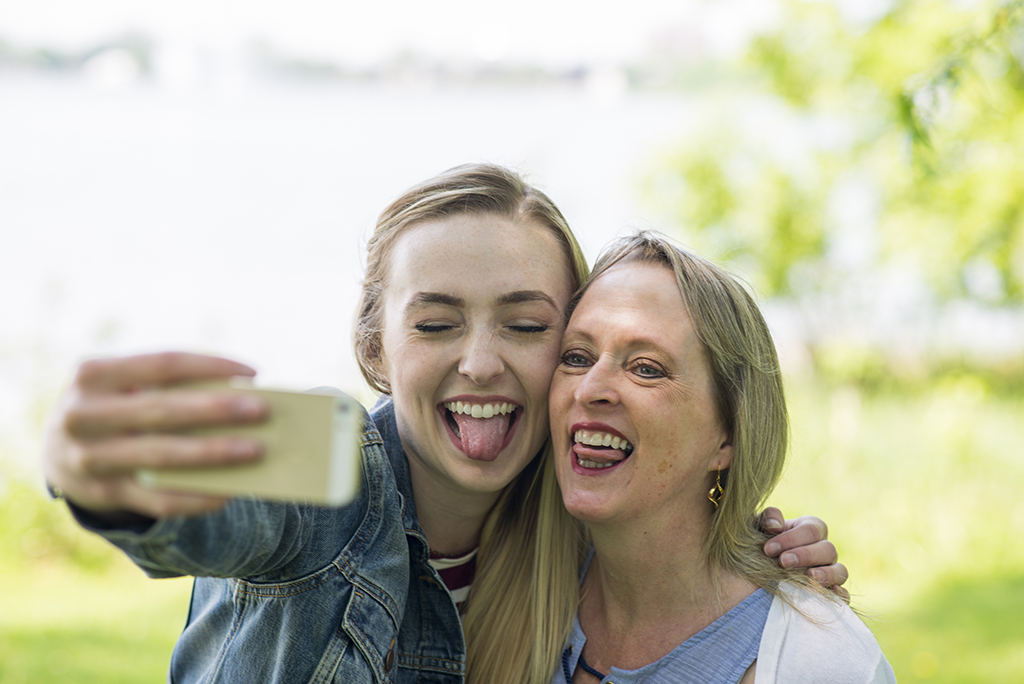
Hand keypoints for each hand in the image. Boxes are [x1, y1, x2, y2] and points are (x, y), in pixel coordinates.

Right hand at [43, 352, 268, 519]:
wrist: (59, 451)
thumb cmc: (117, 405)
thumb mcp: (126, 385)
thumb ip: (169, 386)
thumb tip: (239, 399)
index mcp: (93, 374)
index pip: (162, 364)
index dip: (210, 367)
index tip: (253, 373)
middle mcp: (82, 415)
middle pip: (161, 410)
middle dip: (216, 410)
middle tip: (262, 410)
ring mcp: (89, 458)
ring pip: (160, 457)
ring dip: (213, 453)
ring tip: (256, 449)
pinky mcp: (103, 494)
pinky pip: (158, 500)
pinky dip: (198, 497)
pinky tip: (231, 491)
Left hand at [760, 507, 849, 601]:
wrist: (753, 576)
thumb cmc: (759, 546)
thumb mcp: (757, 528)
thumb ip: (766, 519)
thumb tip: (774, 526)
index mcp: (809, 529)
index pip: (811, 529)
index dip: (791, 538)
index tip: (768, 549)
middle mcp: (823, 551)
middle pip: (828, 549)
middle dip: (805, 555)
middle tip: (782, 562)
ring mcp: (830, 573)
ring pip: (840, 571)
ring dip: (827, 573)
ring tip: (809, 576)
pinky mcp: (830, 594)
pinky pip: (843, 595)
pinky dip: (840, 594)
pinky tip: (830, 592)